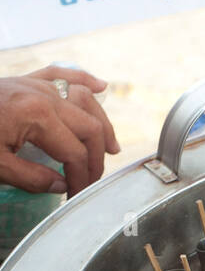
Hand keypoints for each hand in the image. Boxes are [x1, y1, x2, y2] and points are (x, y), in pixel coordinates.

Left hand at [0, 66, 120, 196]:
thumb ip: (32, 178)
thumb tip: (61, 185)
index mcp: (37, 115)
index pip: (75, 153)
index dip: (82, 178)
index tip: (77, 196)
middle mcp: (43, 95)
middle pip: (89, 126)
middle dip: (96, 157)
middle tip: (91, 180)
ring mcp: (36, 83)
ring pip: (84, 99)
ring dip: (101, 123)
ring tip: (112, 148)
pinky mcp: (26, 79)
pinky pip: (61, 73)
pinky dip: (83, 79)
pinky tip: (100, 87)